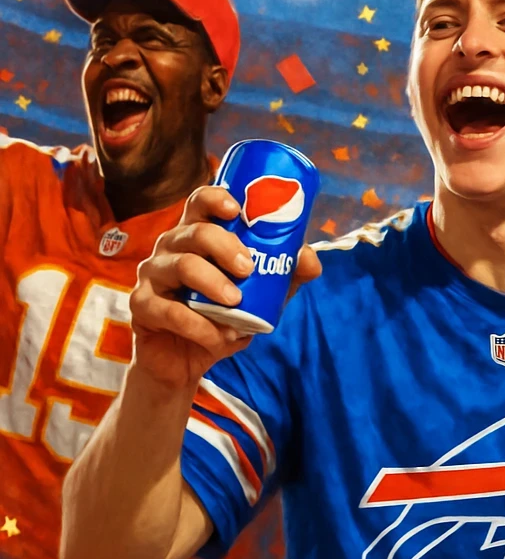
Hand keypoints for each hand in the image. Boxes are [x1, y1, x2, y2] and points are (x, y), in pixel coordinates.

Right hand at [130, 185, 320, 389]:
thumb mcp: (263, 296)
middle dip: (225, 246)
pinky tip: (218, 336)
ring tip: (235, 303)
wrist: (188, 360)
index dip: (216, 199)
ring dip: (213, 283)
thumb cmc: (223, 316)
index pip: (200, 202)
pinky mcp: (142, 305)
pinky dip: (198, 325)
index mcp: (198, 235)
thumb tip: (308, 258)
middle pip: (195, 232)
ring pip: (180, 265)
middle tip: (248, 269)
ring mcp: (153, 274)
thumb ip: (285, 276)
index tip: (237, 209)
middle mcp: (172, 247)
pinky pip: (168, 310)